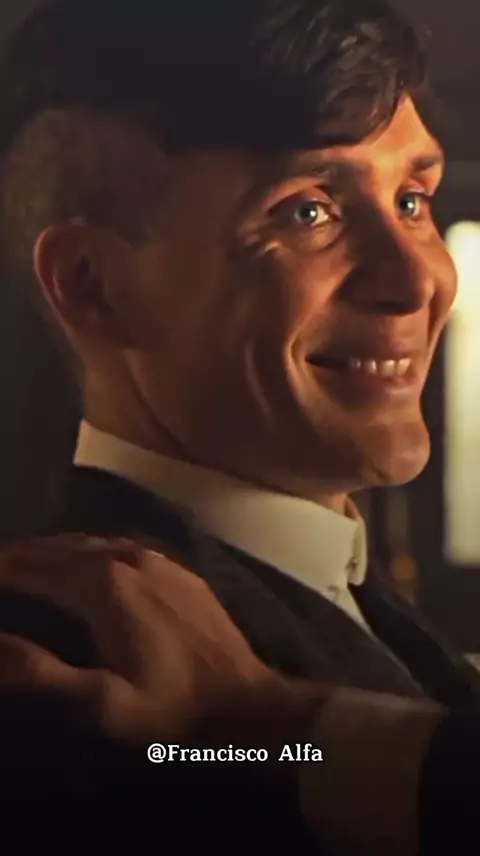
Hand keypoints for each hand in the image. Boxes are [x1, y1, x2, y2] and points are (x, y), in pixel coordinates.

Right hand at [0, 535, 286, 741]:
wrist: (246, 701)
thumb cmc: (171, 708)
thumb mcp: (102, 704)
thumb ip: (40, 672)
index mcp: (104, 585)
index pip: (34, 567)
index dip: (2, 571)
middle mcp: (128, 557)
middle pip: (60, 547)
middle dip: (23, 557)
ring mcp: (157, 558)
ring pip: (91, 542)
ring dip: (54, 551)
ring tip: (28, 564)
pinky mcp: (177, 568)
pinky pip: (120, 546)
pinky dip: (89, 551)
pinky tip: (86, 563)